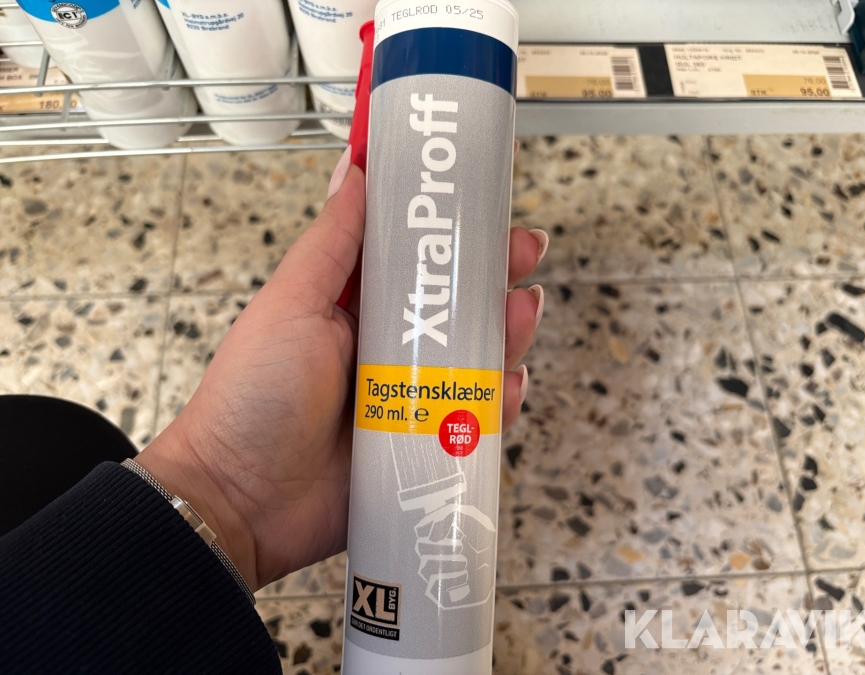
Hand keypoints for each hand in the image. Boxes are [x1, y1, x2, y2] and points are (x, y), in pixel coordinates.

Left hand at [136, 146, 547, 590]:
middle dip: (494, 276)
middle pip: (455, 305)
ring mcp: (408, 398)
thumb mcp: (291, 304)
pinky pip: (476, 420)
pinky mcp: (424, 446)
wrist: (240, 504)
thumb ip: (332, 242)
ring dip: (506, 331)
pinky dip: (498, 403)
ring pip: (475, 357)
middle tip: (522, 253)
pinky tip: (506, 386)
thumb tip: (354, 170)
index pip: (413, 258)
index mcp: (353, 308)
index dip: (449, 230)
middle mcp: (386, 349)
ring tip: (519, 313)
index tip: (481, 200)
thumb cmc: (250, 399)